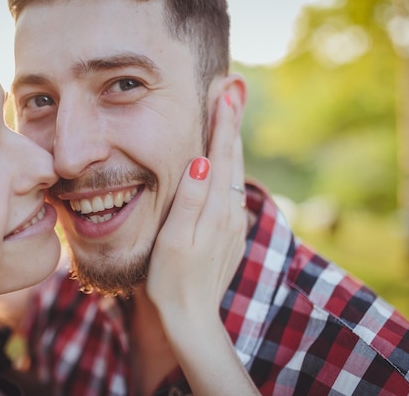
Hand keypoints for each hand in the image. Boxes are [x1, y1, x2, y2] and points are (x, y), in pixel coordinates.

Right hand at [147, 94, 246, 320]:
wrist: (191, 318)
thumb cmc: (172, 280)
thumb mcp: (174, 240)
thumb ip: (189, 200)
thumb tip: (201, 160)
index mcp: (216, 210)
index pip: (220, 156)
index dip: (222, 123)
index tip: (225, 92)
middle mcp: (231, 213)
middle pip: (233, 159)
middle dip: (232, 123)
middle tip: (232, 91)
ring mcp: (234, 224)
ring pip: (236, 174)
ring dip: (232, 143)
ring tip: (230, 117)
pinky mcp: (232, 233)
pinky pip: (233, 190)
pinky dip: (230, 167)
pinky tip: (224, 161)